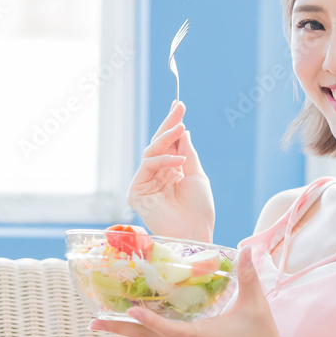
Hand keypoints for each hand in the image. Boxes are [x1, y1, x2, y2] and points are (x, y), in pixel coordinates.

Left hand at [87, 247, 292, 336]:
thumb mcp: (255, 304)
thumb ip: (248, 275)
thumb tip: (247, 248)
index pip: (167, 329)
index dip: (147, 320)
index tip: (129, 311)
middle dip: (120, 330)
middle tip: (93, 324)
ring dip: (134, 334)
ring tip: (108, 323)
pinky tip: (147, 328)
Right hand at [127, 100, 213, 241]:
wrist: (196, 231)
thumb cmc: (199, 209)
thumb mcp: (197, 174)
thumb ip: (187, 152)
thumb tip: (182, 130)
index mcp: (170, 172)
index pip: (168, 144)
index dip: (172, 124)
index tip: (178, 105)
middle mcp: (156, 176)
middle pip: (157, 145)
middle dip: (168, 125)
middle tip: (178, 107)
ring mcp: (145, 183)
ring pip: (151, 152)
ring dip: (166, 138)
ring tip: (181, 127)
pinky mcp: (136, 192)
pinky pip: (147, 166)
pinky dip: (163, 160)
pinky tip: (179, 160)